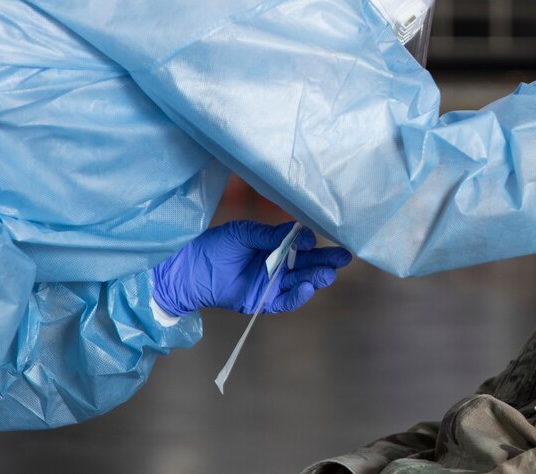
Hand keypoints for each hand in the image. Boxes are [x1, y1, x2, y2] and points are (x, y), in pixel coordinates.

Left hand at [151, 220, 351, 316]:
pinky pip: (285, 301)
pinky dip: (298, 296)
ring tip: (329, 273)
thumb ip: (270, 235)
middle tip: (344, 257)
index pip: (301, 245)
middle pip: (307, 264)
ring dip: (316, 277)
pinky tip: (307, 287)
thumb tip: (299, 234)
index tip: (311, 239)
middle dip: (326, 261)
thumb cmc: (216, 246)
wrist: (191, 269)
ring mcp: (271, 284)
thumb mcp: (244, 233)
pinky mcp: (263, 300)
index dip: (309, 243)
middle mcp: (277, 265)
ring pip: (301, 281)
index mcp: (274, 246)